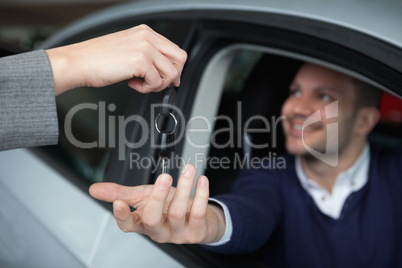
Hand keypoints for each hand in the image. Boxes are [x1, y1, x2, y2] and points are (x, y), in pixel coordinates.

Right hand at [46, 24, 186, 94]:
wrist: (79, 62)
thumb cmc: (98, 58)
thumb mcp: (128, 48)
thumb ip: (148, 54)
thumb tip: (164, 69)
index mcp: (145, 32)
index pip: (174, 49)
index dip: (175, 67)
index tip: (170, 78)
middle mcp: (147, 37)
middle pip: (180, 59)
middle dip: (172, 76)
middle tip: (158, 84)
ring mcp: (145, 48)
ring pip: (170, 73)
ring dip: (157, 84)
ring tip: (141, 84)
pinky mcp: (140, 62)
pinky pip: (156, 82)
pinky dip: (146, 89)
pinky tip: (132, 84)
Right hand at [89, 164, 225, 243]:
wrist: (197, 218)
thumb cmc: (168, 206)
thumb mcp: (143, 197)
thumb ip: (120, 193)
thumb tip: (94, 189)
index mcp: (143, 222)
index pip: (128, 224)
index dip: (122, 216)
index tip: (119, 203)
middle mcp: (159, 230)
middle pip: (152, 218)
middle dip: (158, 196)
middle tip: (164, 176)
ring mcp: (178, 234)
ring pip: (177, 213)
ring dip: (184, 188)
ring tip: (188, 170)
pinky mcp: (196, 232)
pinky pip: (198, 213)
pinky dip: (201, 195)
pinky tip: (201, 181)